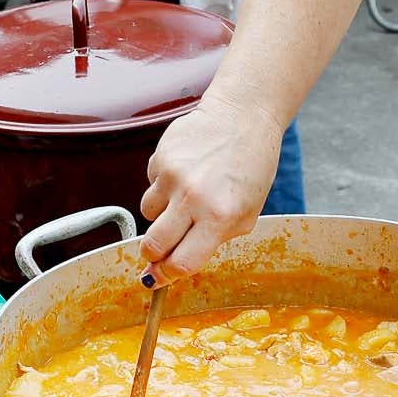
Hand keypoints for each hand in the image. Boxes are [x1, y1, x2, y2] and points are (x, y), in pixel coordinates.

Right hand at [138, 94, 283, 282]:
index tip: (158, 279)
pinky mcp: (160, 157)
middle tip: (158, 249)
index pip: (182, 263)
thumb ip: (215, 240)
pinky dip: (163, 184)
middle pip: (154, 245)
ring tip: (185, 195)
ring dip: (160, 213)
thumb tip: (175, 264)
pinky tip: (186, 170)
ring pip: (147, 213)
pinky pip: (151, 184)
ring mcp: (174, 176)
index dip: (166, 276)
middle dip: (152, 253)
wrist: (242, 117)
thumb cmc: (250, 168)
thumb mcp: (247, 213)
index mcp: (221, 217)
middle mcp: (194, 198)